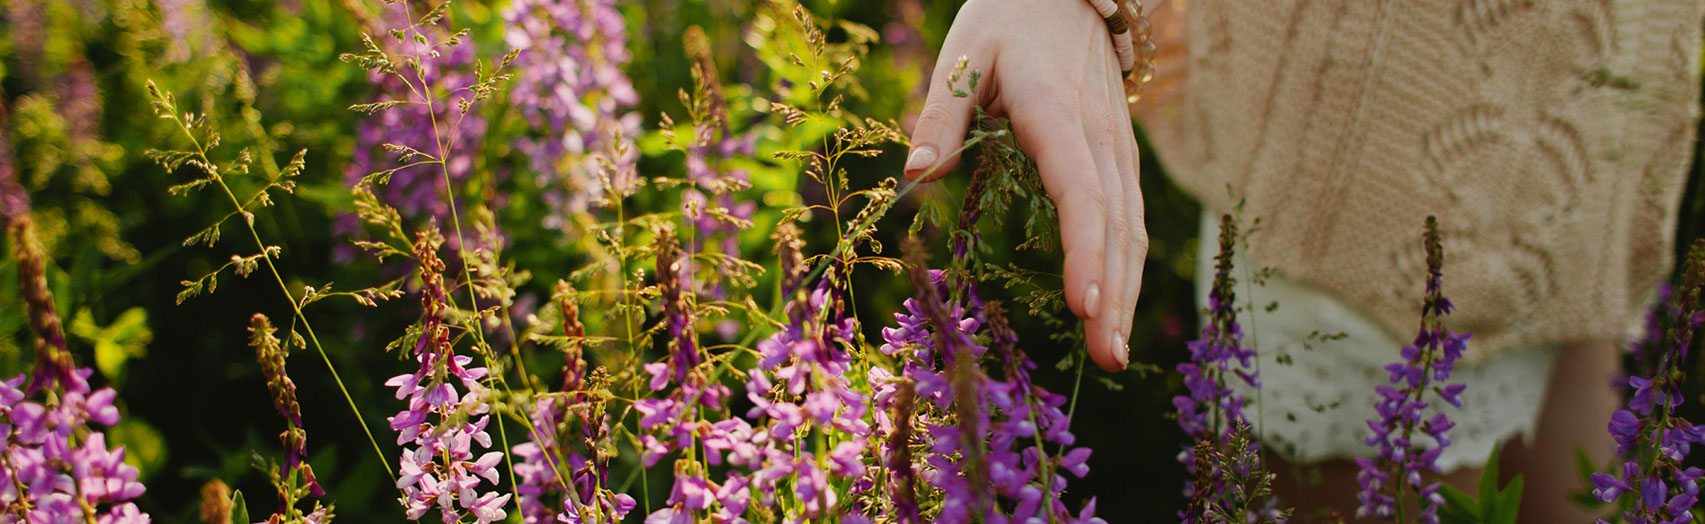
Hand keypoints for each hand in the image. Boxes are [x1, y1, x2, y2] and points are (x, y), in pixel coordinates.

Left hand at [905, 0, 1147, 371]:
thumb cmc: (1007, 19)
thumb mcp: (965, 53)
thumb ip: (943, 114)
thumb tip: (916, 172)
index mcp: (1055, 112)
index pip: (1079, 190)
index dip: (1084, 249)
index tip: (1083, 303)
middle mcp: (1097, 134)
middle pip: (1114, 223)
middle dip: (1113, 293)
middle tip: (1105, 355)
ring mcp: (1116, 145)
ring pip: (1130, 225)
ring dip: (1126, 290)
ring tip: (1113, 350)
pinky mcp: (1118, 154)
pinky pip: (1129, 215)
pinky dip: (1126, 265)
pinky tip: (1117, 306)